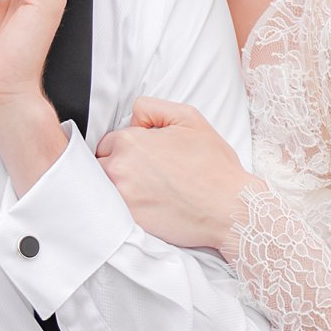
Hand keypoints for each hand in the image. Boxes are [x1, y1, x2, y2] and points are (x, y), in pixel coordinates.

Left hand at [95, 99, 260, 255]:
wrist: (230, 208)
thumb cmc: (213, 166)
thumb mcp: (188, 118)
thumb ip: (151, 108)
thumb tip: (132, 118)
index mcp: (130, 142)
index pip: (109, 141)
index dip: (127, 147)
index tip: (145, 157)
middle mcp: (119, 169)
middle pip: (100, 164)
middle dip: (117, 166)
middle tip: (145, 174)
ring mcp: (121, 197)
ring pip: (102, 188)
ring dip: (117, 187)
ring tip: (145, 191)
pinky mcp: (128, 222)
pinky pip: (112, 210)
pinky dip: (123, 207)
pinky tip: (146, 206)